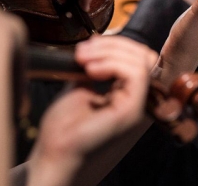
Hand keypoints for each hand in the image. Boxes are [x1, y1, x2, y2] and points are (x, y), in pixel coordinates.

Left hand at [27, 35, 156, 185]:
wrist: (53, 153)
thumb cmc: (64, 129)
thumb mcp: (80, 87)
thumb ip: (94, 69)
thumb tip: (97, 46)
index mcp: (127, 94)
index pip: (139, 58)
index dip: (116, 45)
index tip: (87, 46)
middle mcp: (137, 100)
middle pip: (144, 56)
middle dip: (114, 44)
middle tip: (83, 50)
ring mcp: (137, 106)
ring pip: (142, 61)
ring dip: (110, 52)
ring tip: (83, 59)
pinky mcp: (132, 111)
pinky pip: (136, 75)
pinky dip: (114, 63)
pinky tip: (91, 69)